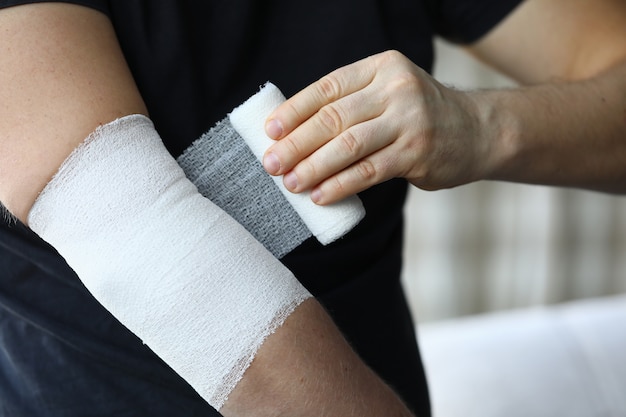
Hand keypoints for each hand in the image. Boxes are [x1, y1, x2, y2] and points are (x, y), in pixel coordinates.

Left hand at [263, 50, 494, 204]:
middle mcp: (396, 89)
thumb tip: (294, 132)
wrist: (477, 130)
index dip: (295, 110)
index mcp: (382, 68)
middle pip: (334, 118)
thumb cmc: (420, 115)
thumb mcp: (390, 93)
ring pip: (348, 146)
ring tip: (290, 183)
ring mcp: (409, 121)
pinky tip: (321, 195)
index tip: (270, 131)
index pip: (328, 88)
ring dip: (313, 167)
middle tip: (272, 163)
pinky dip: (340, 185)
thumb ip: (352, 104)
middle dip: (296, 143)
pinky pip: (369, 171)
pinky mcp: (417, 153)